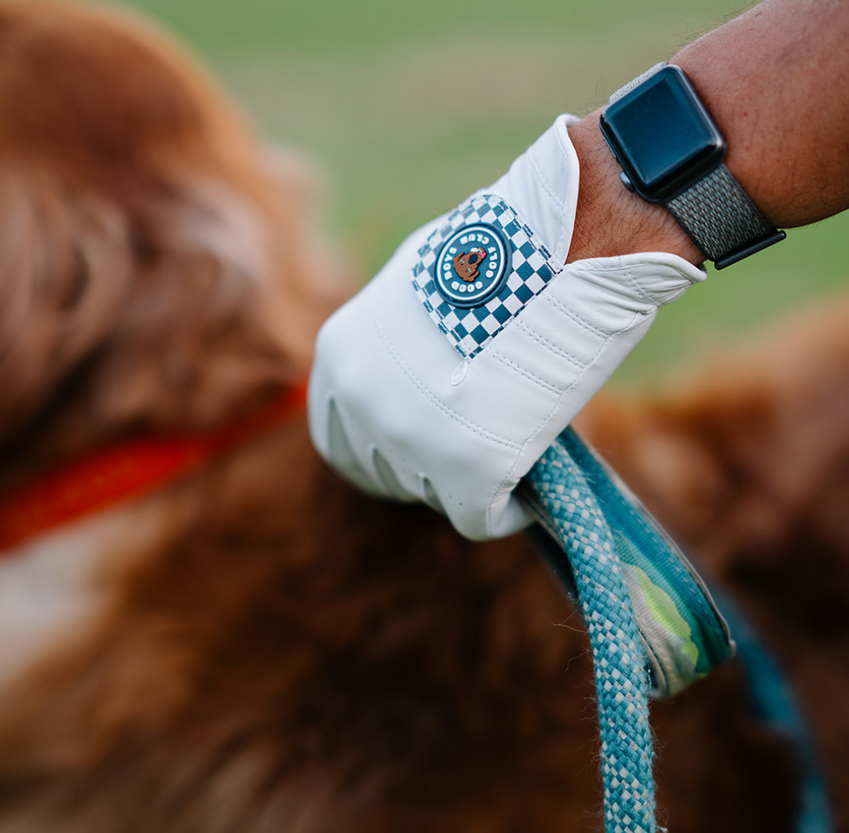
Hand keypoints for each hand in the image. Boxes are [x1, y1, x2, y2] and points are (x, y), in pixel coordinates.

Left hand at [309, 115, 704, 539]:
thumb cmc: (501, 251)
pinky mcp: (467, 471)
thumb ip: (392, 343)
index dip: (378, 453)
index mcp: (340, 359)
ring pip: (434, 494)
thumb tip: (405, 379)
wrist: (561, 247)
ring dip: (469, 480)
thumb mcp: (413, 289)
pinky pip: (483, 518)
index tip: (420, 450)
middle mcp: (363, 404)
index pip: (338, 439)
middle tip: (473, 452)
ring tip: (511, 446)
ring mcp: (411, 440)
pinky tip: (531, 488)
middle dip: (425, 469)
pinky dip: (508, 509)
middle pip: (383, 474)